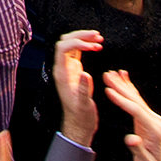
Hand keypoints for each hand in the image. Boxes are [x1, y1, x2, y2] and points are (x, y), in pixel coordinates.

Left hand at [49, 29, 104, 143]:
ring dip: (84, 38)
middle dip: (80, 35)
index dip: (76, 42)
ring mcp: (68, 68)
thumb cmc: (81, 117)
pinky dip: (86, 46)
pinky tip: (97, 46)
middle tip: (97, 36)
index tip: (93, 46)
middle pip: (65, 42)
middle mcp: (62, 69)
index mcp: (61, 74)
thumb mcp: (84, 105)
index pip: (62, 48)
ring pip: (71, 45)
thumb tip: (85, 73)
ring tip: (99, 38)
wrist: (79, 125)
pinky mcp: (75, 71)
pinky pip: (77, 52)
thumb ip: (84, 89)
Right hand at [103, 71, 160, 160]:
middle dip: (121, 87)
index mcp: (155, 130)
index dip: (122, 100)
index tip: (109, 91)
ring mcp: (153, 118)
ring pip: (136, 98)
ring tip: (112, 73)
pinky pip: (138, 101)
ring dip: (124, 85)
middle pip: (136, 100)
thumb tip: (131, 139)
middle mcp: (156, 121)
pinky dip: (130, 90)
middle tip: (107, 75)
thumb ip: (138, 150)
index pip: (136, 111)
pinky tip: (125, 80)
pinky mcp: (149, 118)